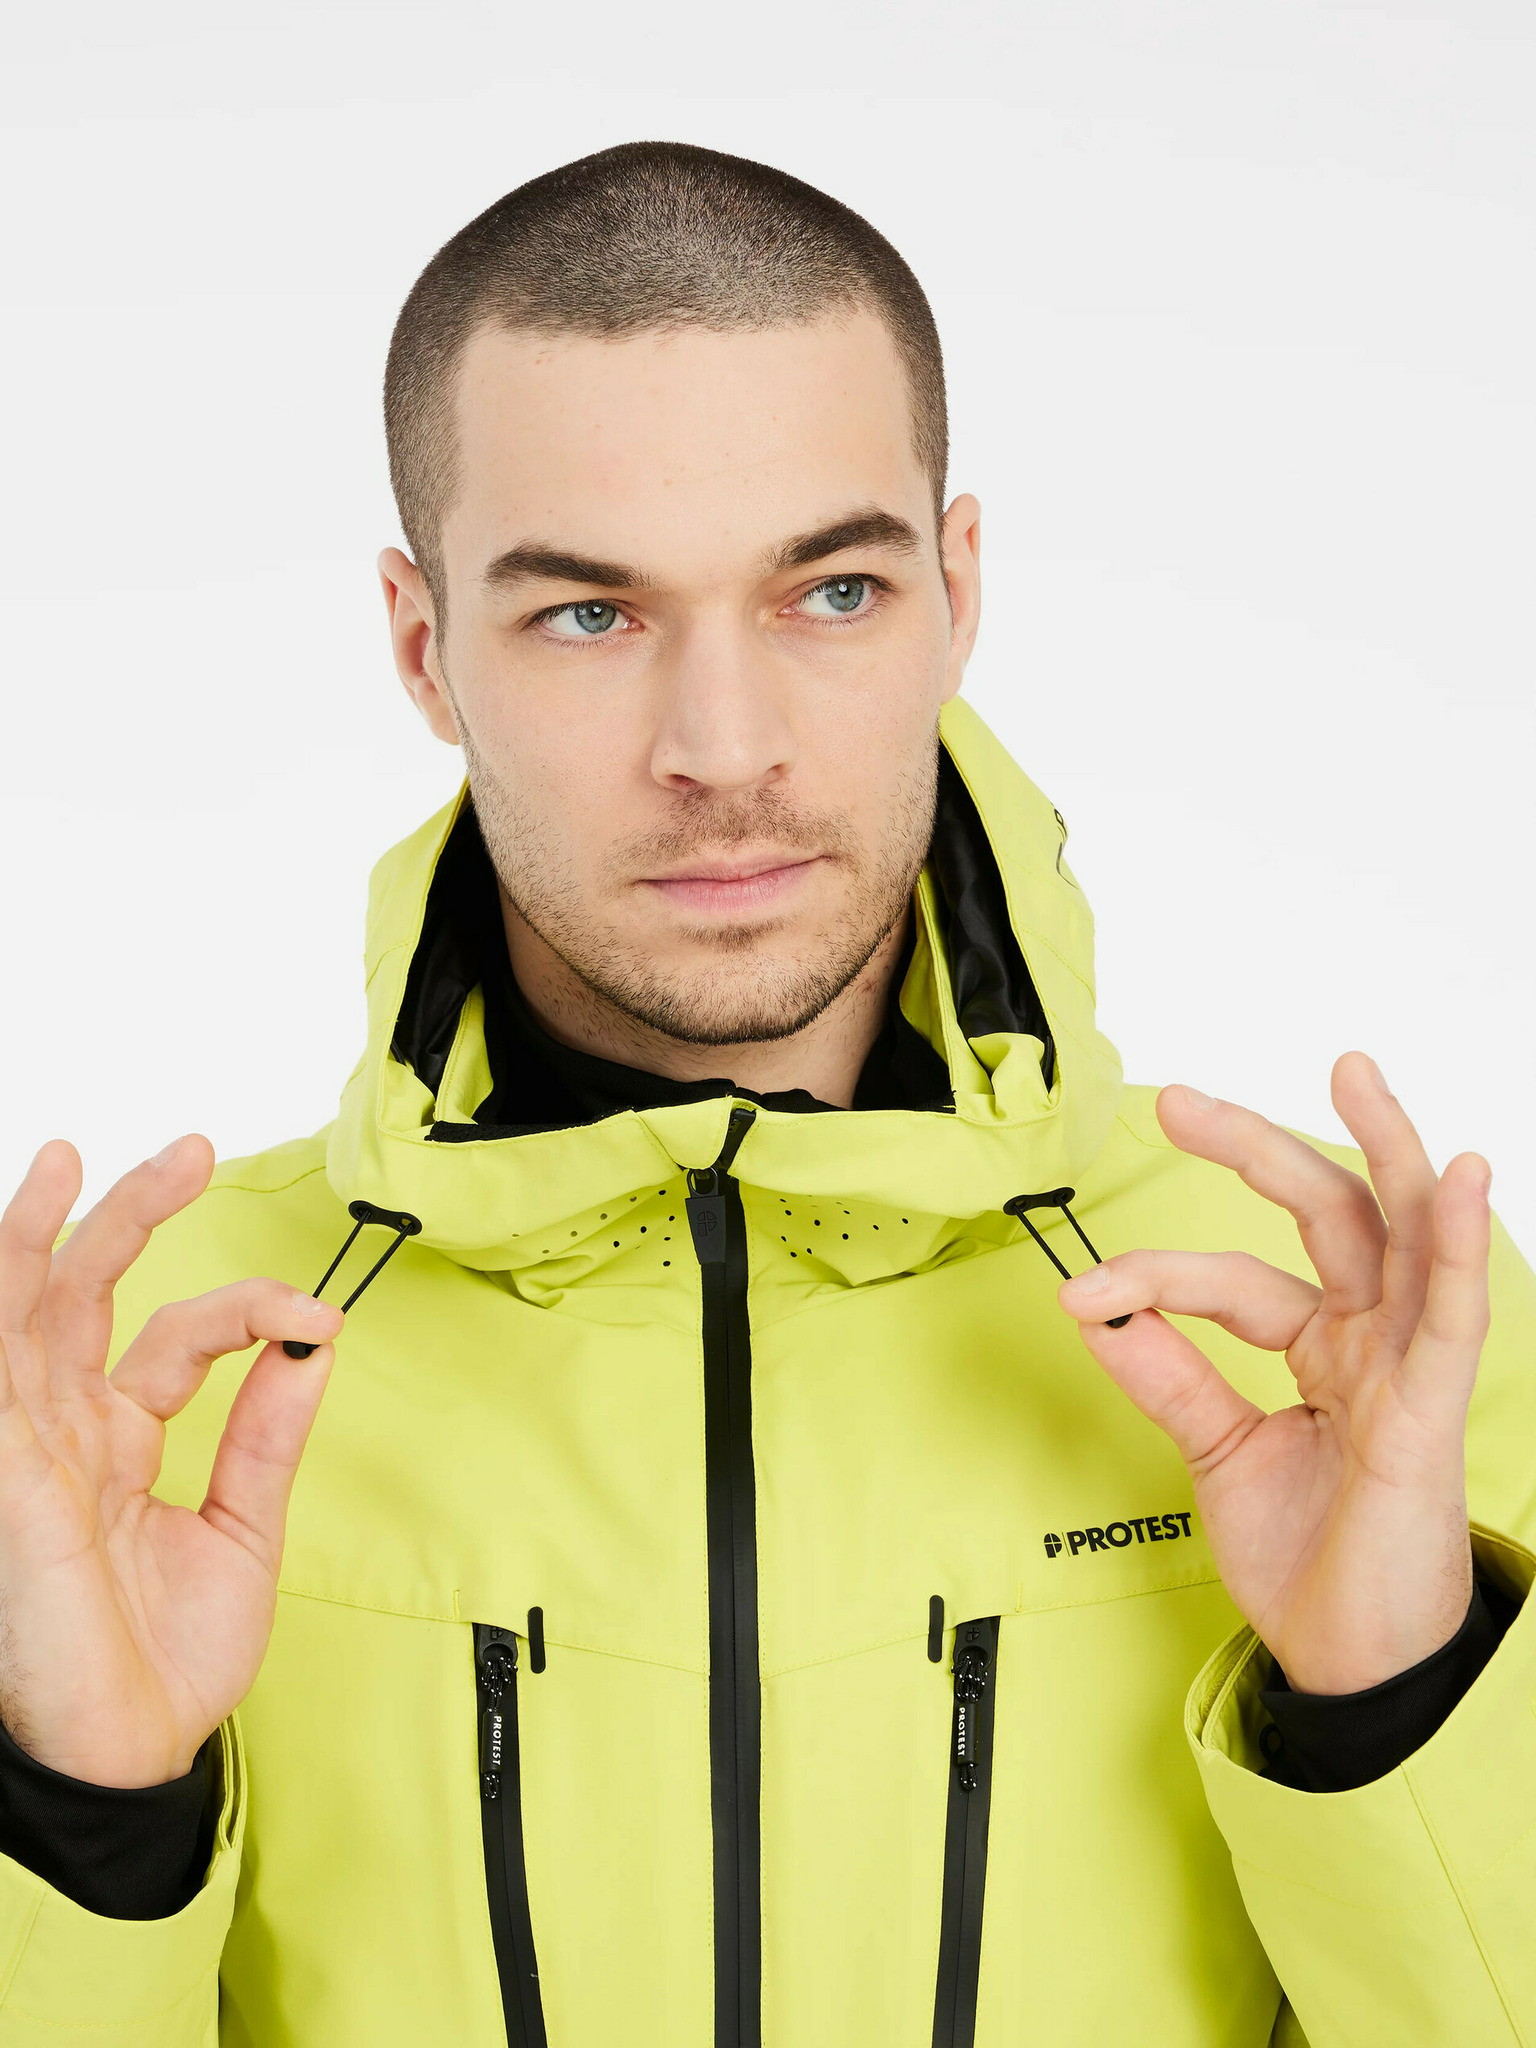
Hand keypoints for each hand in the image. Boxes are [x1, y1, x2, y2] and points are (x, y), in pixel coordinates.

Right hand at [0, 1137, 342, 1785]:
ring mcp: (30, 1452)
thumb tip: (316, 1339)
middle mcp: (67, 1434)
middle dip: (128, 1216)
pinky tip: (18, 1248)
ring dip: (38, 1234)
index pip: (179, 1336)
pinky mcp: (12, 1479)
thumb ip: (269, 1432)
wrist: (131, 1757)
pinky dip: (5, 1305)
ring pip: (22, 1317)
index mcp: (121, 1441)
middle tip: (185, 1150)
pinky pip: (1, 1376)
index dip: (249, 1310)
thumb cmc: (167, 1662)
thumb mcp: (244, 1528)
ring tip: (63, 1159)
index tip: (313, 1312)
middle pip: (83, 1296)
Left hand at [1057, 1052, 1489, 1694]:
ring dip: (1381, 1147)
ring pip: (1405, 1235)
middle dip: (1255, 1147)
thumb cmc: (1306, 1558)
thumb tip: (1099, 1309)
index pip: (1235, 1282)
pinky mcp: (1429, 1412)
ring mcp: (1406, 1368)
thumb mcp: (1216, 1449)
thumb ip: (1168, 1376)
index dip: (1156, 1279)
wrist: (1344, 1663)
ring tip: (1352, 1070)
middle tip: (1177, 1101)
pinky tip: (1454, 1178)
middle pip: (1327, 1215)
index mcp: (1325, 1348)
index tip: (1084, 1290)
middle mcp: (1371, 1342)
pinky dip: (1454, 1244)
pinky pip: (1453, 1316)